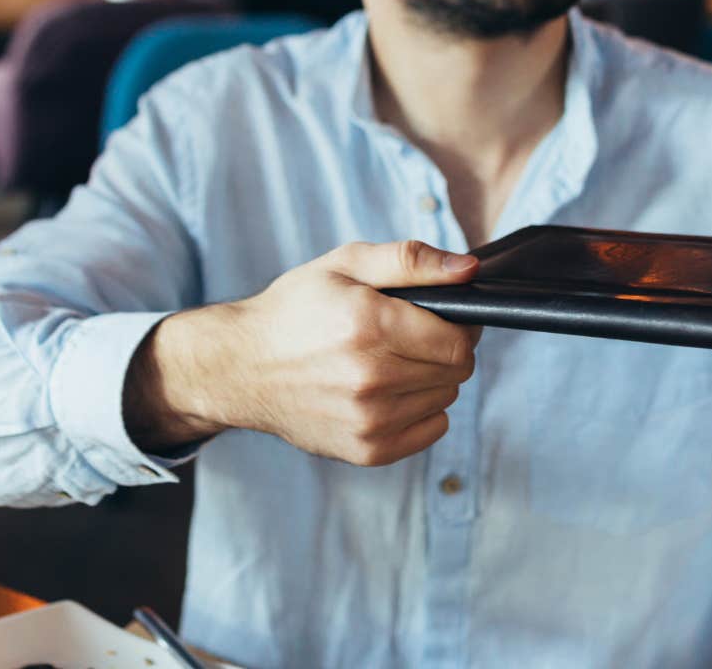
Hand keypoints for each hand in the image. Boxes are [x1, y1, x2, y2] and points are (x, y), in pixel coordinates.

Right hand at [126, 241, 481, 465]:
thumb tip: (469, 271)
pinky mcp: (365, 450)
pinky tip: (389, 392)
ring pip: (445, 400)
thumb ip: (411, 261)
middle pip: (457, 372)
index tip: (440, 319)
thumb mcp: (346, 264)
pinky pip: (431, 431)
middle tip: (412, 338)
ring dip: (431, 380)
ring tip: (392, 363)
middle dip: (445, 351)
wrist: (242, 366)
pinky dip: (421, 411)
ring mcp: (368, 419)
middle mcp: (371, 377)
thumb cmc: (296, 309)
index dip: (460, 326)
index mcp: (369, 324)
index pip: (459, 341)